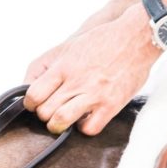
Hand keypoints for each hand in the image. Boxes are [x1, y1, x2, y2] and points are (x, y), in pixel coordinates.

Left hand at [23, 4, 161, 135]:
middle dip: (44, 114)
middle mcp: (76, 81)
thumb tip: (29, 85)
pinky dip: (83, 128)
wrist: (137, 37)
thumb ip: (48, 66)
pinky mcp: (111, 105)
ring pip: (61, 121)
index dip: (31, 103)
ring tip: (63, 119)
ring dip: (58, 125)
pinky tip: (86, 118)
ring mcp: (94, 94)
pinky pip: (89, 129)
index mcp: (64, 67)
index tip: (36, 103)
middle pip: (45, 112)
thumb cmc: (102, 42)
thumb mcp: (69, 47)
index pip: (33, 95)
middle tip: (52, 110)